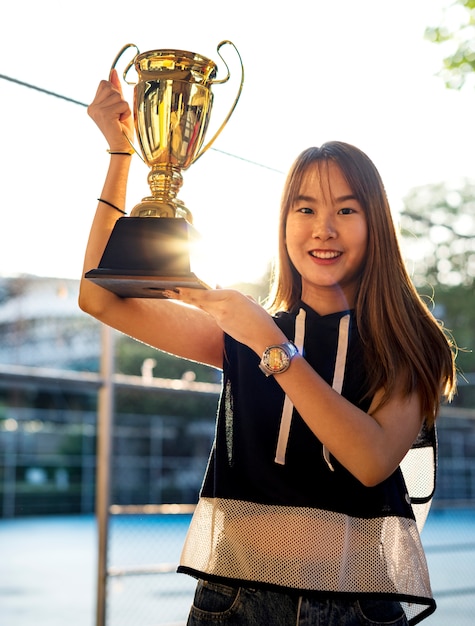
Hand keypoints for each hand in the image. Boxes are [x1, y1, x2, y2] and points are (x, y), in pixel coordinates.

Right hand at [87, 69, 133, 151]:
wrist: (122, 147)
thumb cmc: (122, 130)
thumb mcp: (120, 106)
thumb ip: (116, 89)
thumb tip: (113, 71)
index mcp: (93, 105)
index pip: (105, 84)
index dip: (115, 93)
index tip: (116, 109)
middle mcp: (92, 107)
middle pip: (110, 87)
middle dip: (120, 99)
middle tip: (118, 115)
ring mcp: (97, 110)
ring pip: (117, 96)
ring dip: (124, 107)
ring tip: (120, 119)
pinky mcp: (105, 114)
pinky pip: (123, 104)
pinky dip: (126, 113)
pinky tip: (121, 122)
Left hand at [165, 288, 285, 354]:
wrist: (264, 338)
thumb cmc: (260, 318)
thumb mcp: (247, 300)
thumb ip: (229, 293)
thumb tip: (217, 285)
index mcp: (231, 296)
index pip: (205, 293)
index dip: (190, 291)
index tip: (178, 287)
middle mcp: (223, 306)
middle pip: (199, 300)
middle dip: (183, 295)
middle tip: (169, 290)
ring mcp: (221, 318)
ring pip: (203, 307)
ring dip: (190, 301)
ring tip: (175, 294)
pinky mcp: (222, 326)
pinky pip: (211, 314)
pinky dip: (204, 308)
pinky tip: (197, 303)